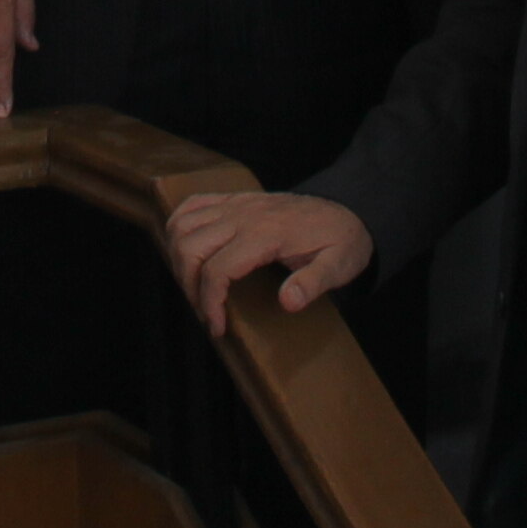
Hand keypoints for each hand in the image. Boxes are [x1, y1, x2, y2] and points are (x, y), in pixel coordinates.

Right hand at [166, 190, 369, 333]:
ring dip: (178, 258)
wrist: (348, 208)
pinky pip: (192, 205)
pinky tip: (186, 250)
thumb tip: (288, 302)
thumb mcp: (339, 266)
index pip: (218, 269)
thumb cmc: (341, 241)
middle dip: (188, 284)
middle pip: (191, 247)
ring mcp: (236, 204)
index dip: (209, 303)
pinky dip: (178, 227)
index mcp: (267, 234)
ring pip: (183, 225)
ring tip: (193, 285)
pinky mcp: (234, 200)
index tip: (217, 327)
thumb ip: (313, 283)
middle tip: (204, 310)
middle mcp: (244, 215)